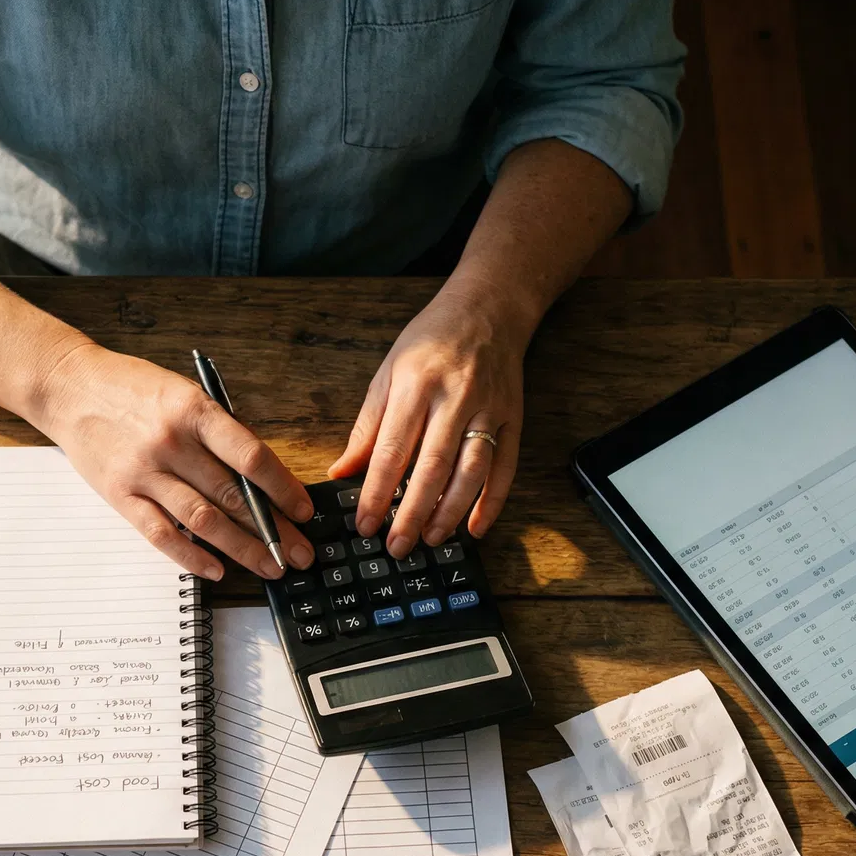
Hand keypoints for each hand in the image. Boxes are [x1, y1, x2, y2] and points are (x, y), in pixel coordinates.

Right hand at [36, 342, 314, 580]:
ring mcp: (144, 472)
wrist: (68, 386)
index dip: (282, 488)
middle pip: (233, 495)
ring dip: (242, 549)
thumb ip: (217, 430)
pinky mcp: (120, 495)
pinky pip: (161, 535)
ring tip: (270, 567)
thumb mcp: (182, 392)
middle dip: (273, 530)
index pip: (250, 457)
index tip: (303, 511)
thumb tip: (260, 477)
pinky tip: (217, 569)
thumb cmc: (130, 388)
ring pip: (203, 520)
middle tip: (300, 554)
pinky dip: (191, 556)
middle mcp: (171, 442)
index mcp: (193, 410)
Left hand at [330, 285, 526, 558]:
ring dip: (450, 512)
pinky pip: (506, 468)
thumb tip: (342, 471)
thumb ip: (368, 426)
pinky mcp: (513, 418)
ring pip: (471, 472)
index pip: (392, 450)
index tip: (364, 524)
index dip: (376, 492)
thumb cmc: (431, 340)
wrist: (489, 308)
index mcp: (416, 385)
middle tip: (396, 546)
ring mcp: (488, 409)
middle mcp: (455, 398)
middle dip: (411, 513)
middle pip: (432, 468)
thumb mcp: (388, 372)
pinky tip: (476, 528)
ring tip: (430, 539)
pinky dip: (492, 502)